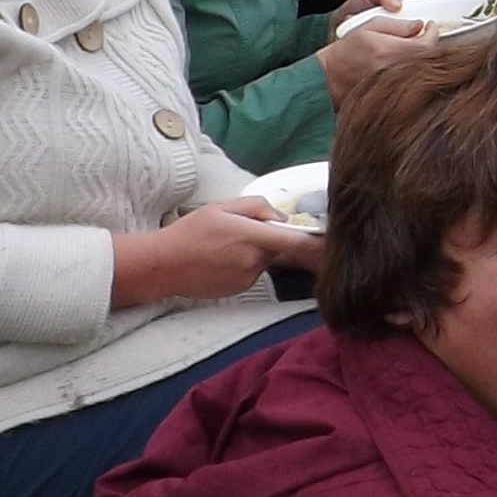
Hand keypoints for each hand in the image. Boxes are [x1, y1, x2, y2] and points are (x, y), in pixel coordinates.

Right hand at [110, 197, 306, 305]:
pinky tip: (221, 260)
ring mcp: (247, 278)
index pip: (295, 242)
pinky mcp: (239, 289)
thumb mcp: (222, 207)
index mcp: (252, 236)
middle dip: (273, 240)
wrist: (163, 265)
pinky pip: (252, 273)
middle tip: (245, 232)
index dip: (317, 243)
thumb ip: (256, 207)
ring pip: (265, 261)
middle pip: (280, 249)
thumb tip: (279, 218)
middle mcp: (254, 260)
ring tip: (225, 247)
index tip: (333, 243)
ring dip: (256, 253)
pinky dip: (245, 265)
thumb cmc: (190, 232)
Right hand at [316, 9, 429, 102]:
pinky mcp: (396, 91)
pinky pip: (414, 78)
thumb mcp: (368, 27)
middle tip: (422, 35)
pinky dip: (414, 69)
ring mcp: (398, 83)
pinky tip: (403, 62)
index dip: (433, 32)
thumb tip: (419, 25)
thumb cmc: (346, 53)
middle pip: (430, 57)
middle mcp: (398, 69)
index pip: (428, 42)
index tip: (430, 25)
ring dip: (422, 56)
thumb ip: (397, 25)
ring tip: (411, 48)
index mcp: (392, 51)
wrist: (331, 79)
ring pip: (423, 67)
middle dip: (429, 43)